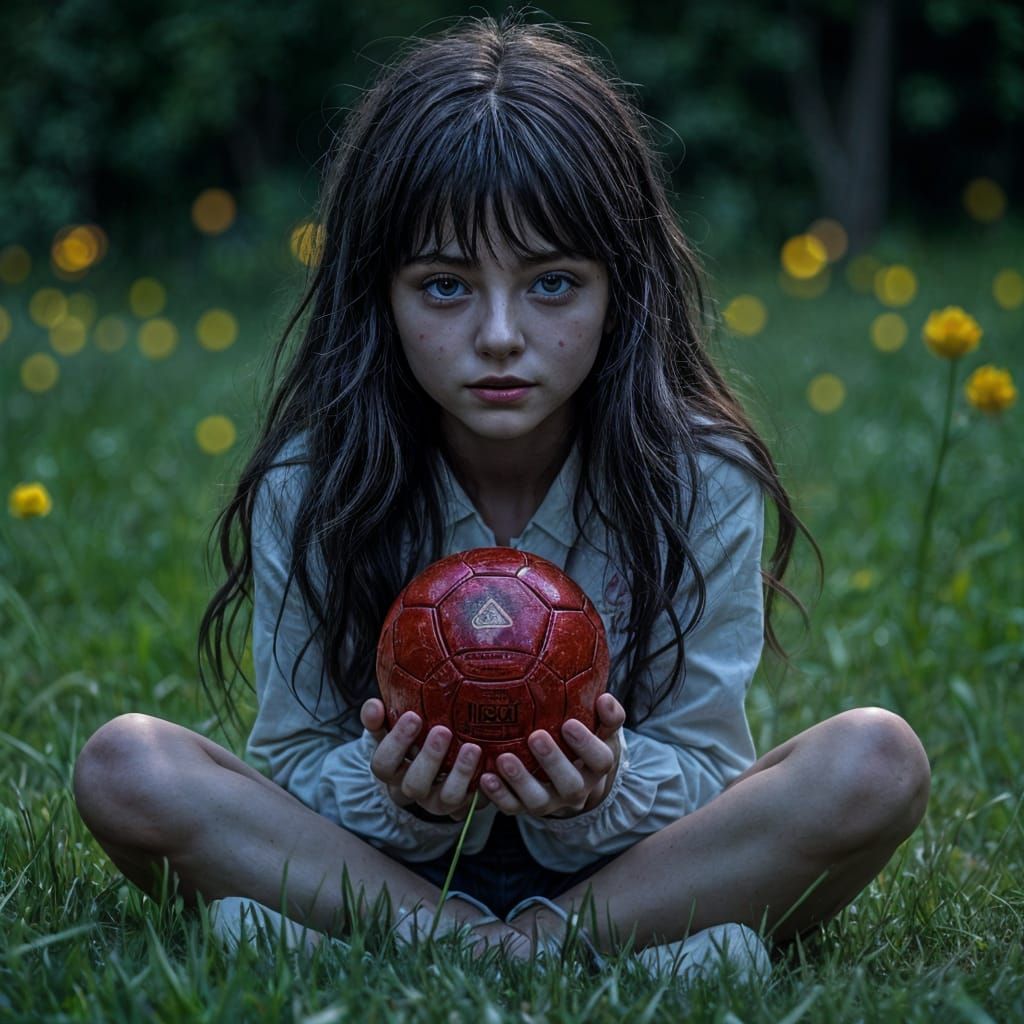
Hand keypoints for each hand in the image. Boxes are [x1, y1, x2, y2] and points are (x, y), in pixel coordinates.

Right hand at [360, 698, 482, 820]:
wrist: (433, 769)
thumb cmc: (410, 740)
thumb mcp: (391, 729)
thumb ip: (380, 719)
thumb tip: (373, 704)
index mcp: (391, 771)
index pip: (384, 764)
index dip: (396, 743)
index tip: (412, 716)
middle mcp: (412, 790)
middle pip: (415, 785)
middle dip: (429, 758)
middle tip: (442, 731)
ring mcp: (438, 801)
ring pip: (447, 798)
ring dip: (460, 773)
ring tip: (473, 747)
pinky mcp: (463, 804)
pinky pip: (473, 802)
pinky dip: (481, 785)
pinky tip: (491, 764)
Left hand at [477, 692, 625, 817]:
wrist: (571, 776)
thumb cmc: (584, 742)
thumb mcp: (602, 730)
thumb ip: (608, 715)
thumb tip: (605, 699)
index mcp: (596, 769)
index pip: (600, 761)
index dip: (586, 745)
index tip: (569, 723)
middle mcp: (576, 790)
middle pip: (570, 785)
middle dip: (552, 762)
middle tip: (536, 736)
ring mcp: (550, 802)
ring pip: (538, 801)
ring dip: (520, 780)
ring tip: (504, 758)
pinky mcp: (526, 807)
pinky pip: (512, 807)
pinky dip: (498, 795)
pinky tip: (485, 777)